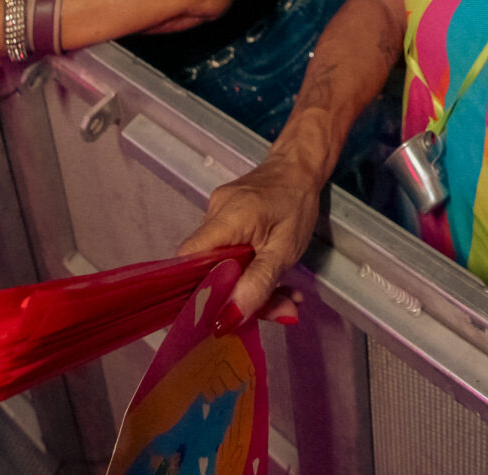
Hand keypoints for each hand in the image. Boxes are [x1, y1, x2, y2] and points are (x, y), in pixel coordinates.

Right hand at [175, 151, 330, 320]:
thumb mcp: (285, 250)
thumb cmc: (296, 205)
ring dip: (247, 285)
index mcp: (227, 219)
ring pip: (218, 262)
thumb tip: (228, 318)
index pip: (189, 259)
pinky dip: (247, 269)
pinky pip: (226, 251)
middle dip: (234, 294)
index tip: (217, 312)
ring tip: (282, 296)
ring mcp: (215, 215)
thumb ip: (259, 284)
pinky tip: (273, 280)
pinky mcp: (223, 218)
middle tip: (271, 309)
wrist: (299, 168)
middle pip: (205, 266)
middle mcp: (213, 214)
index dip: (195, 290)